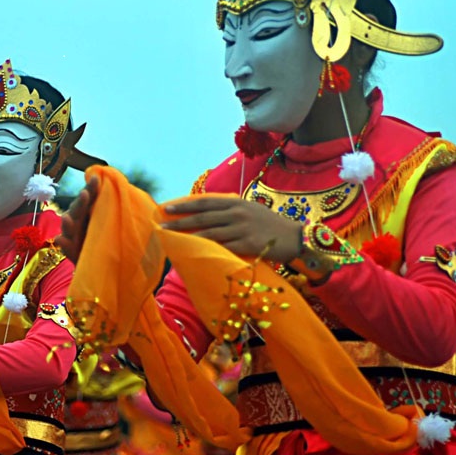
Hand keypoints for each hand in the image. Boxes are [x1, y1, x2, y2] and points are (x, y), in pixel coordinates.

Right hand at [55, 176, 99, 263]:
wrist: (96, 259)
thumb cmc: (101, 236)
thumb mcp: (105, 220)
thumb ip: (106, 205)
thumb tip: (110, 185)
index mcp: (86, 211)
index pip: (88, 197)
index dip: (91, 188)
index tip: (96, 178)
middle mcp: (77, 220)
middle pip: (77, 209)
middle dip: (80, 202)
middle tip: (85, 194)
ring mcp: (71, 234)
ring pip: (68, 226)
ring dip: (67, 222)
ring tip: (66, 218)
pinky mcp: (69, 249)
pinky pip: (65, 246)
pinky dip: (63, 243)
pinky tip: (60, 239)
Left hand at [161, 197, 301, 262]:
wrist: (295, 237)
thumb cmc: (269, 225)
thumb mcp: (248, 210)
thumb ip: (229, 210)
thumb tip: (205, 214)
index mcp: (235, 203)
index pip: (203, 202)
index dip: (183, 205)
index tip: (166, 207)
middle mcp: (236, 213)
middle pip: (201, 217)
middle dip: (179, 220)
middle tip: (160, 223)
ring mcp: (242, 228)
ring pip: (208, 232)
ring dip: (187, 236)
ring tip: (170, 238)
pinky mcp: (248, 244)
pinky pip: (223, 247)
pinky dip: (207, 249)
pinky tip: (193, 251)